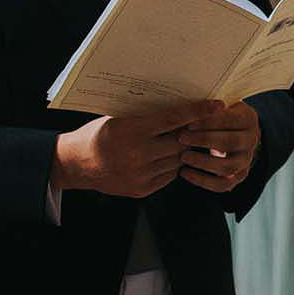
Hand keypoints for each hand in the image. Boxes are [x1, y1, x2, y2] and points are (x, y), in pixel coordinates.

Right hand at [54, 100, 219, 198]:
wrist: (77, 164)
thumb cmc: (98, 134)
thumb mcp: (121, 118)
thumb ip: (149, 117)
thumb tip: (181, 110)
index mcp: (134, 131)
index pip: (175, 119)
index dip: (198, 111)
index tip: (217, 105)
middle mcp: (139, 154)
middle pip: (181, 142)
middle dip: (191, 133)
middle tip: (198, 124)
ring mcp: (141, 174)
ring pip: (178, 160)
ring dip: (182, 150)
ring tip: (180, 141)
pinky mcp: (142, 189)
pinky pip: (169, 175)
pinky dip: (172, 165)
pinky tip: (166, 156)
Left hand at [177, 100, 260, 193]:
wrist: (233, 132)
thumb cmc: (218, 116)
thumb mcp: (218, 106)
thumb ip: (208, 108)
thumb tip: (189, 107)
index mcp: (249, 119)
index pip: (230, 120)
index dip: (208, 122)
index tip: (188, 122)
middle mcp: (252, 141)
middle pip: (230, 142)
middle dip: (204, 140)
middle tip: (182, 138)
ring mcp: (246, 161)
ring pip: (227, 166)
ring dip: (203, 162)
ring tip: (183, 156)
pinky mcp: (238, 177)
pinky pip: (222, 184)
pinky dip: (202, 181)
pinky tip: (185, 173)